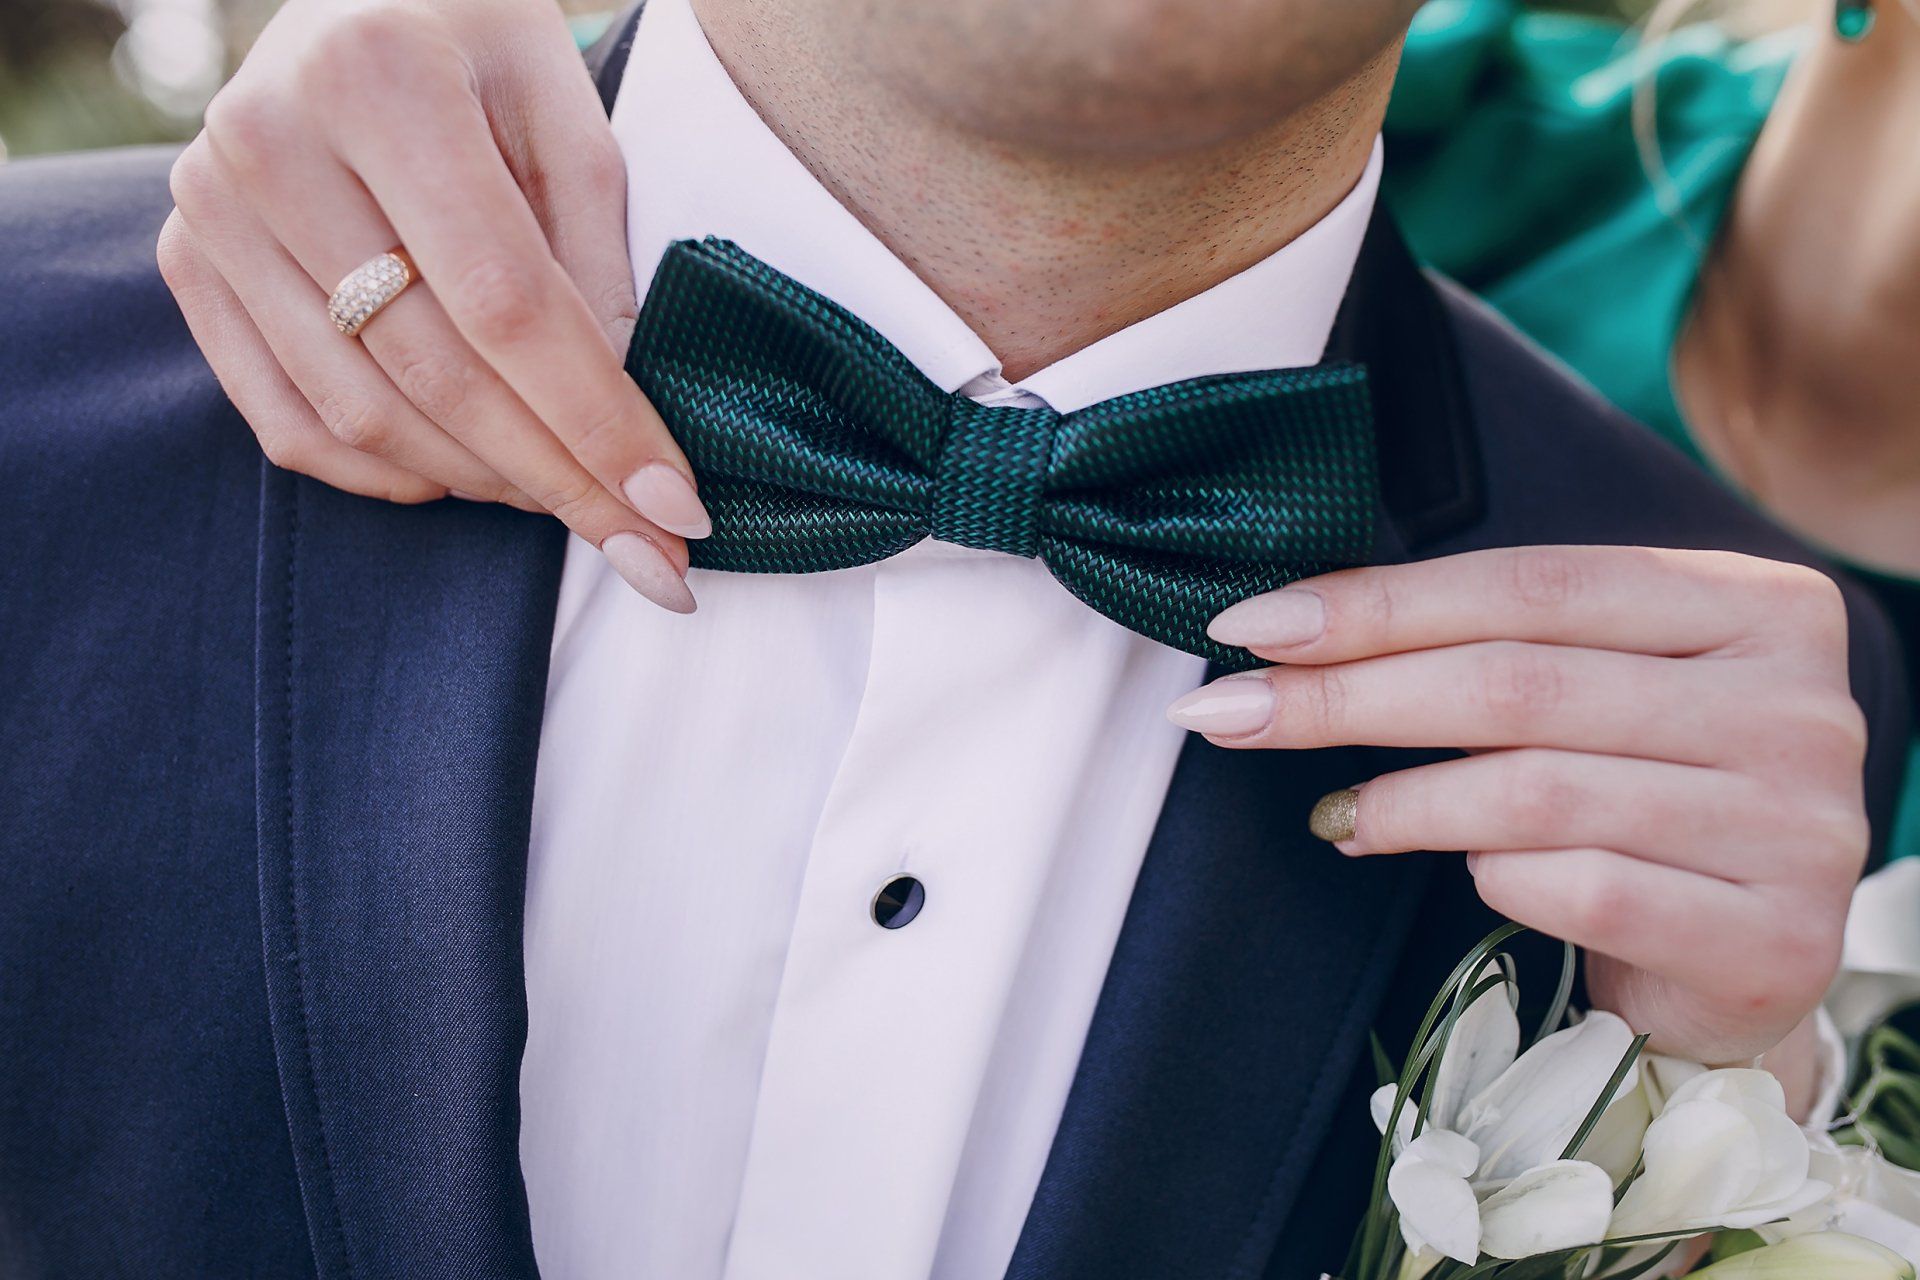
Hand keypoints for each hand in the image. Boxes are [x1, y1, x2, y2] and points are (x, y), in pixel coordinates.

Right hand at [157, 0, 703, 612]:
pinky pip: (291, 426)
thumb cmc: (482, 49)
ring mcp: (210, 209)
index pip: (507, 301)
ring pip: (363, 417)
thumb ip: (596, 251)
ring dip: (486, 485)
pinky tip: (471, 476)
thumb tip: (622, 409)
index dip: (597, 421)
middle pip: (435, 373)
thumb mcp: (567, 108)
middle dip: (557, 481)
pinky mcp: (188, 265)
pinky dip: (392, 478)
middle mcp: (270, 142)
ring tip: (572, 500)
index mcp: (383, 78)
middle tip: (646, 552)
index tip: (675, 511)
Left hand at [1168, 545, 1870, 1066]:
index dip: (1377, 603)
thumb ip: (1494, 647)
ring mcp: (1796, 824)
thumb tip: (1288, 632)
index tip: (1252, 626)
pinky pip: (1584, 889)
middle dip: (1349, 696)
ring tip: (1336, 814)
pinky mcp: (1770, 936)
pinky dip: (1492, 878)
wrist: (1743, 959)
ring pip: (1537, 790)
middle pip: (1519, 682)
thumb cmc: (1644, 800)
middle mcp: (1794, 705)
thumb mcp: (1596, 695)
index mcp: (1754, 607)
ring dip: (1402, 800)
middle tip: (1233, 713)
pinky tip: (1462, 876)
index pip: (1530, 585)